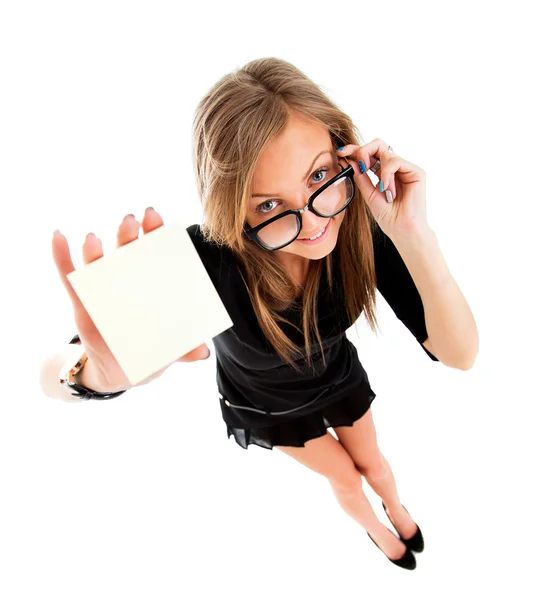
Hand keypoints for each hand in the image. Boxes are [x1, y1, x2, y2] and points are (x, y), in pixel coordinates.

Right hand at [52, 208, 209, 390]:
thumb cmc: (149, 350)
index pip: (155, 252)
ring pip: (98, 263)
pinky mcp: (82, 305)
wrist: (120, 371)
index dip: (156, 233)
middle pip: (127, 250)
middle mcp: (126, 280)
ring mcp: (103, 290)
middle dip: (128, 234)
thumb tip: (202, 353)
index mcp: (151, 284)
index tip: (157, 219)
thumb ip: (185, 350)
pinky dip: (62, 257)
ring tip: (93, 239)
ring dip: (95, 249)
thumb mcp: (169, 351)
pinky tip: (59, 237)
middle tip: (131, 221)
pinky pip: (70, 278)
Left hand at [336, 139, 428, 237]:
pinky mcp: (416, 171)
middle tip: (357, 162)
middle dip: (363, 150)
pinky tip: (388, 188)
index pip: (369, 154)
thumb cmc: (388, 216)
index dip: (355, 150)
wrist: (401, 229)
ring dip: (378, 171)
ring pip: (385, 152)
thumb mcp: (369, 195)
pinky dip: (387, 174)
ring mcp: (405, 168)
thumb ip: (361, 177)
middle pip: (378, 145)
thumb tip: (351, 160)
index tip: (341, 152)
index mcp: (383, 173)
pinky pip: (395, 161)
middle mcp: (394, 168)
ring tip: (382, 190)